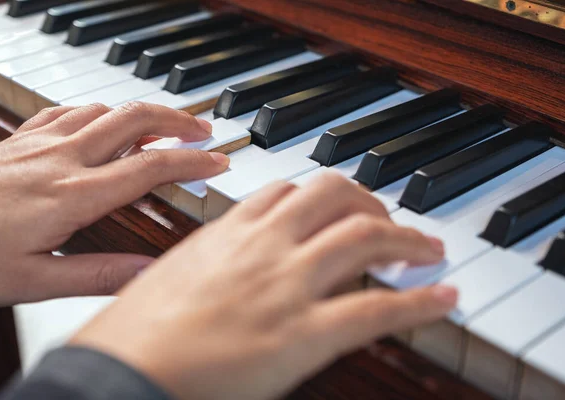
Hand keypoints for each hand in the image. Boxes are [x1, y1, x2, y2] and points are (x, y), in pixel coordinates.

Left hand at [0, 102, 228, 305]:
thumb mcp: (35, 282)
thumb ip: (98, 274)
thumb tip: (147, 274)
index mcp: (72, 196)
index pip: (149, 168)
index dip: (191, 162)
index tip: (218, 162)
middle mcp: (61, 160)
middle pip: (134, 120)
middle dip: (177, 121)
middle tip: (203, 130)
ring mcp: (40, 144)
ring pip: (105, 109)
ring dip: (143, 112)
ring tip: (165, 124)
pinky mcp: (22, 139)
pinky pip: (69, 110)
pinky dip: (101, 110)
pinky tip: (105, 120)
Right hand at [72, 174, 456, 399]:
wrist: (121, 372)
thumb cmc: (136, 332)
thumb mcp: (173, 276)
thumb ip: (210, 261)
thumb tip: (228, 267)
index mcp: (229, 232)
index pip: (289, 190)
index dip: (325, 193)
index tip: (342, 202)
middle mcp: (264, 246)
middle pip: (335, 195)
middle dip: (372, 202)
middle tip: (388, 220)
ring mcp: (287, 285)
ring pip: (365, 237)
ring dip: (406, 239)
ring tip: (428, 249)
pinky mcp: (304, 334)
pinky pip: (377, 307)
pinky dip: (420, 301)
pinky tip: (443, 297)